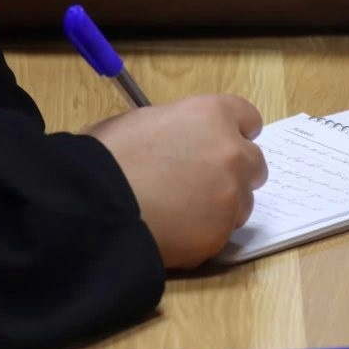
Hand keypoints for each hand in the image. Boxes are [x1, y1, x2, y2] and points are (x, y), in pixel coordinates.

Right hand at [83, 94, 267, 268]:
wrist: (93, 205)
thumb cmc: (105, 156)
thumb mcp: (140, 121)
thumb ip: (178, 128)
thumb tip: (182, 140)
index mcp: (212, 115)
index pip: (249, 119)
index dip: (235, 132)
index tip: (224, 143)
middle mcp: (231, 152)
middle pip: (254, 163)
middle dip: (235, 172)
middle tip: (202, 183)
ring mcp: (230, 195)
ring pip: (242, 202)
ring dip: (222, 206)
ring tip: (181, 211)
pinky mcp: (220, 233)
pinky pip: (221, 233)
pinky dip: (203, 233)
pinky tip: (173, 231)